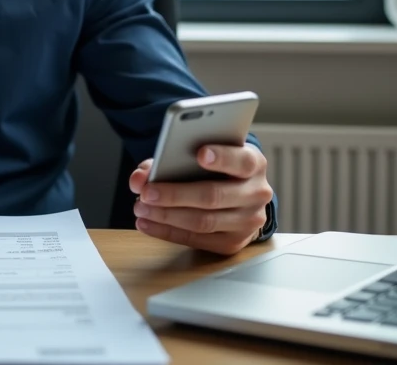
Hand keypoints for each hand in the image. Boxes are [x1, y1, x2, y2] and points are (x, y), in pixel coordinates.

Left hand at [129, 144, 272, 255]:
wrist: (243, 196)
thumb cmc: (218, 169)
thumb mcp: (204, 153)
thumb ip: (170, 158)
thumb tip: (140, 177)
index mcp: (254, 164)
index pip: (242, 160)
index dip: (222, 157)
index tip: (200, 154)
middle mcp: (256, 193)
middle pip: (214, 196)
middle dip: (175, 194)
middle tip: (147, 192)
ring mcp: (247, 221)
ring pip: (204, 221)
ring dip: (166, 216)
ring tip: (142, 207)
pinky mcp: (233, 242)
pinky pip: (197, 239)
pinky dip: (167, 232)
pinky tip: (148, 223)